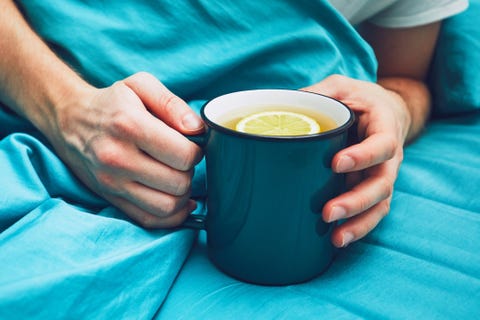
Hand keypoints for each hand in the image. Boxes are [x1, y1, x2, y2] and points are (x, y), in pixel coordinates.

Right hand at [50, 72, 203, 227]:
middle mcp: (117, 157)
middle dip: (190, 172)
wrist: (69, 119)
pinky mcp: (110, 198)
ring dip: (183, 195)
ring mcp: (112, 182)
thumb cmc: (112, 102)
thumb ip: (172, 103)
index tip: (191, 145)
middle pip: (178, 182)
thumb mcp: (140, 86)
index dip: (196, 151)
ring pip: (167, 206)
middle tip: (182, 161)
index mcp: (129, 125)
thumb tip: (197, 129)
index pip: (183, 155)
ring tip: (177, 177)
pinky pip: (150, 220)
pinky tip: (176, 198)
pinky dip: (171, 215)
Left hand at [303, 74, 410, 247]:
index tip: (336, 163)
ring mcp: (382, 176)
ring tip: (335, 238)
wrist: (384, 111)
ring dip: (358, 223)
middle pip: (381, 184)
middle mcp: (389, 157)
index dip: (363, 157)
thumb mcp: (341, 86)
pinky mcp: (370, 188)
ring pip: (379, 205)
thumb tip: (281, 105)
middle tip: (328, 212)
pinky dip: (358, 228)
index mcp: (385, 127)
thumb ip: (319, 93)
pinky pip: (371, 213)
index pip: (381, 145)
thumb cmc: (360, 98)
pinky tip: (338, 239)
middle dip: (355, 201)